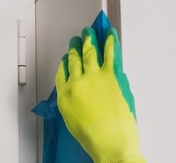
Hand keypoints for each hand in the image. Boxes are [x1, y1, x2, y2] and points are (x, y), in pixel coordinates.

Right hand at [55, 27, 144, 162]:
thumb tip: (79, 95)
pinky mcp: (112, 76)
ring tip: (89, 33)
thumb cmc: (94, 138)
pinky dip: (110, 42)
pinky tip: (110, 35)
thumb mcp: (72, 120)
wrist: (111, 143)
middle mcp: (78, 82)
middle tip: (76, 40)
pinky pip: (110, 53)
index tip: (66, 58)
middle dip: (75, 47)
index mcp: (66, 94)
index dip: (65, 62)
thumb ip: (73, 103)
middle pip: (74, 59)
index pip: (62, 72)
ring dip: (89, 40)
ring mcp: (95, 77)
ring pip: (90, 52)